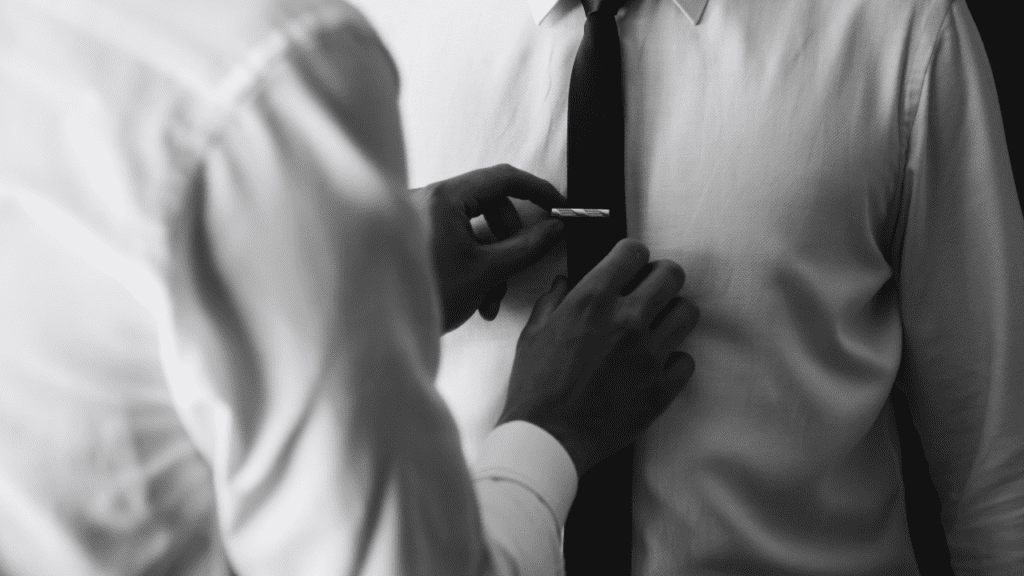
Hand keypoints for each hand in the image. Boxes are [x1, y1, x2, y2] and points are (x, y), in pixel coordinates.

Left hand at [411, 164, 566, 332]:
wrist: (383, 331)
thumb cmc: (428, 298)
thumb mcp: (488, 272)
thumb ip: (528, 246)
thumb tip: (555, 227)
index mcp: (443, 197)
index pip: (502, 178)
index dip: (537, 191)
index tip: (559, 206)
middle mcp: (427, 199)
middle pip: (489, 204)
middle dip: (509, 241)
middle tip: (516, 269)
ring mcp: (418, 216)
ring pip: (474, 226)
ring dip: (493, 261)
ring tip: (491, 298)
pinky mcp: (415, 235)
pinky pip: (456, 237)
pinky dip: (473, 263)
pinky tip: (477, 298)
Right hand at [498, 239, 699, 475]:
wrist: (548, 438)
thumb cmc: (535, 387)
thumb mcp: (533, 333)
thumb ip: (554, 300)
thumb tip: (567, 282)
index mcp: (592, 300)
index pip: (633, 251)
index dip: (632, 255)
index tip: (630, 265)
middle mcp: (627, 321)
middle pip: (672, 275)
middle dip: (661, 277)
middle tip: (650, 291)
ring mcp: (649, 354)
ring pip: (688, 313)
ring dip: (672, 315)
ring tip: (657, 326)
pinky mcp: (661, 387)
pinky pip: (686, 360)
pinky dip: (673, 361)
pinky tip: (654, 365)